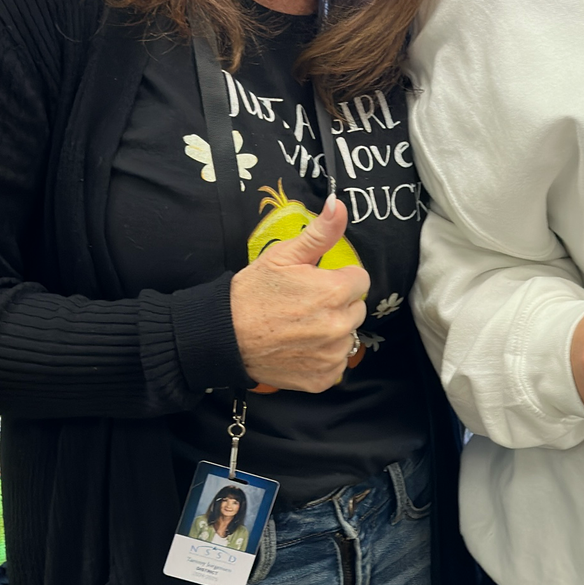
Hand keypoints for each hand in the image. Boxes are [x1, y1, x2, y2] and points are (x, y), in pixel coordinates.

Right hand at [228, 197, 368, 392]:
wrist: (224, 336)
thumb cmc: (252, 293)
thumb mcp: (283, 256)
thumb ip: (319, 233)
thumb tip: (340, 206)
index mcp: (335, 292)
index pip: (359, 279)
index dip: (338, 278)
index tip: (316, 283)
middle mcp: (340, 325)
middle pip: (356, 308)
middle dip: (337, 304)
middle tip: (304, 306)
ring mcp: (332, 355)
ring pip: (348, 337)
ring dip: (331, 332)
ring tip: (299, 327)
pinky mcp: (323, 378)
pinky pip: (336, 364)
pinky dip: (322, 358)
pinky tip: (299, 348)